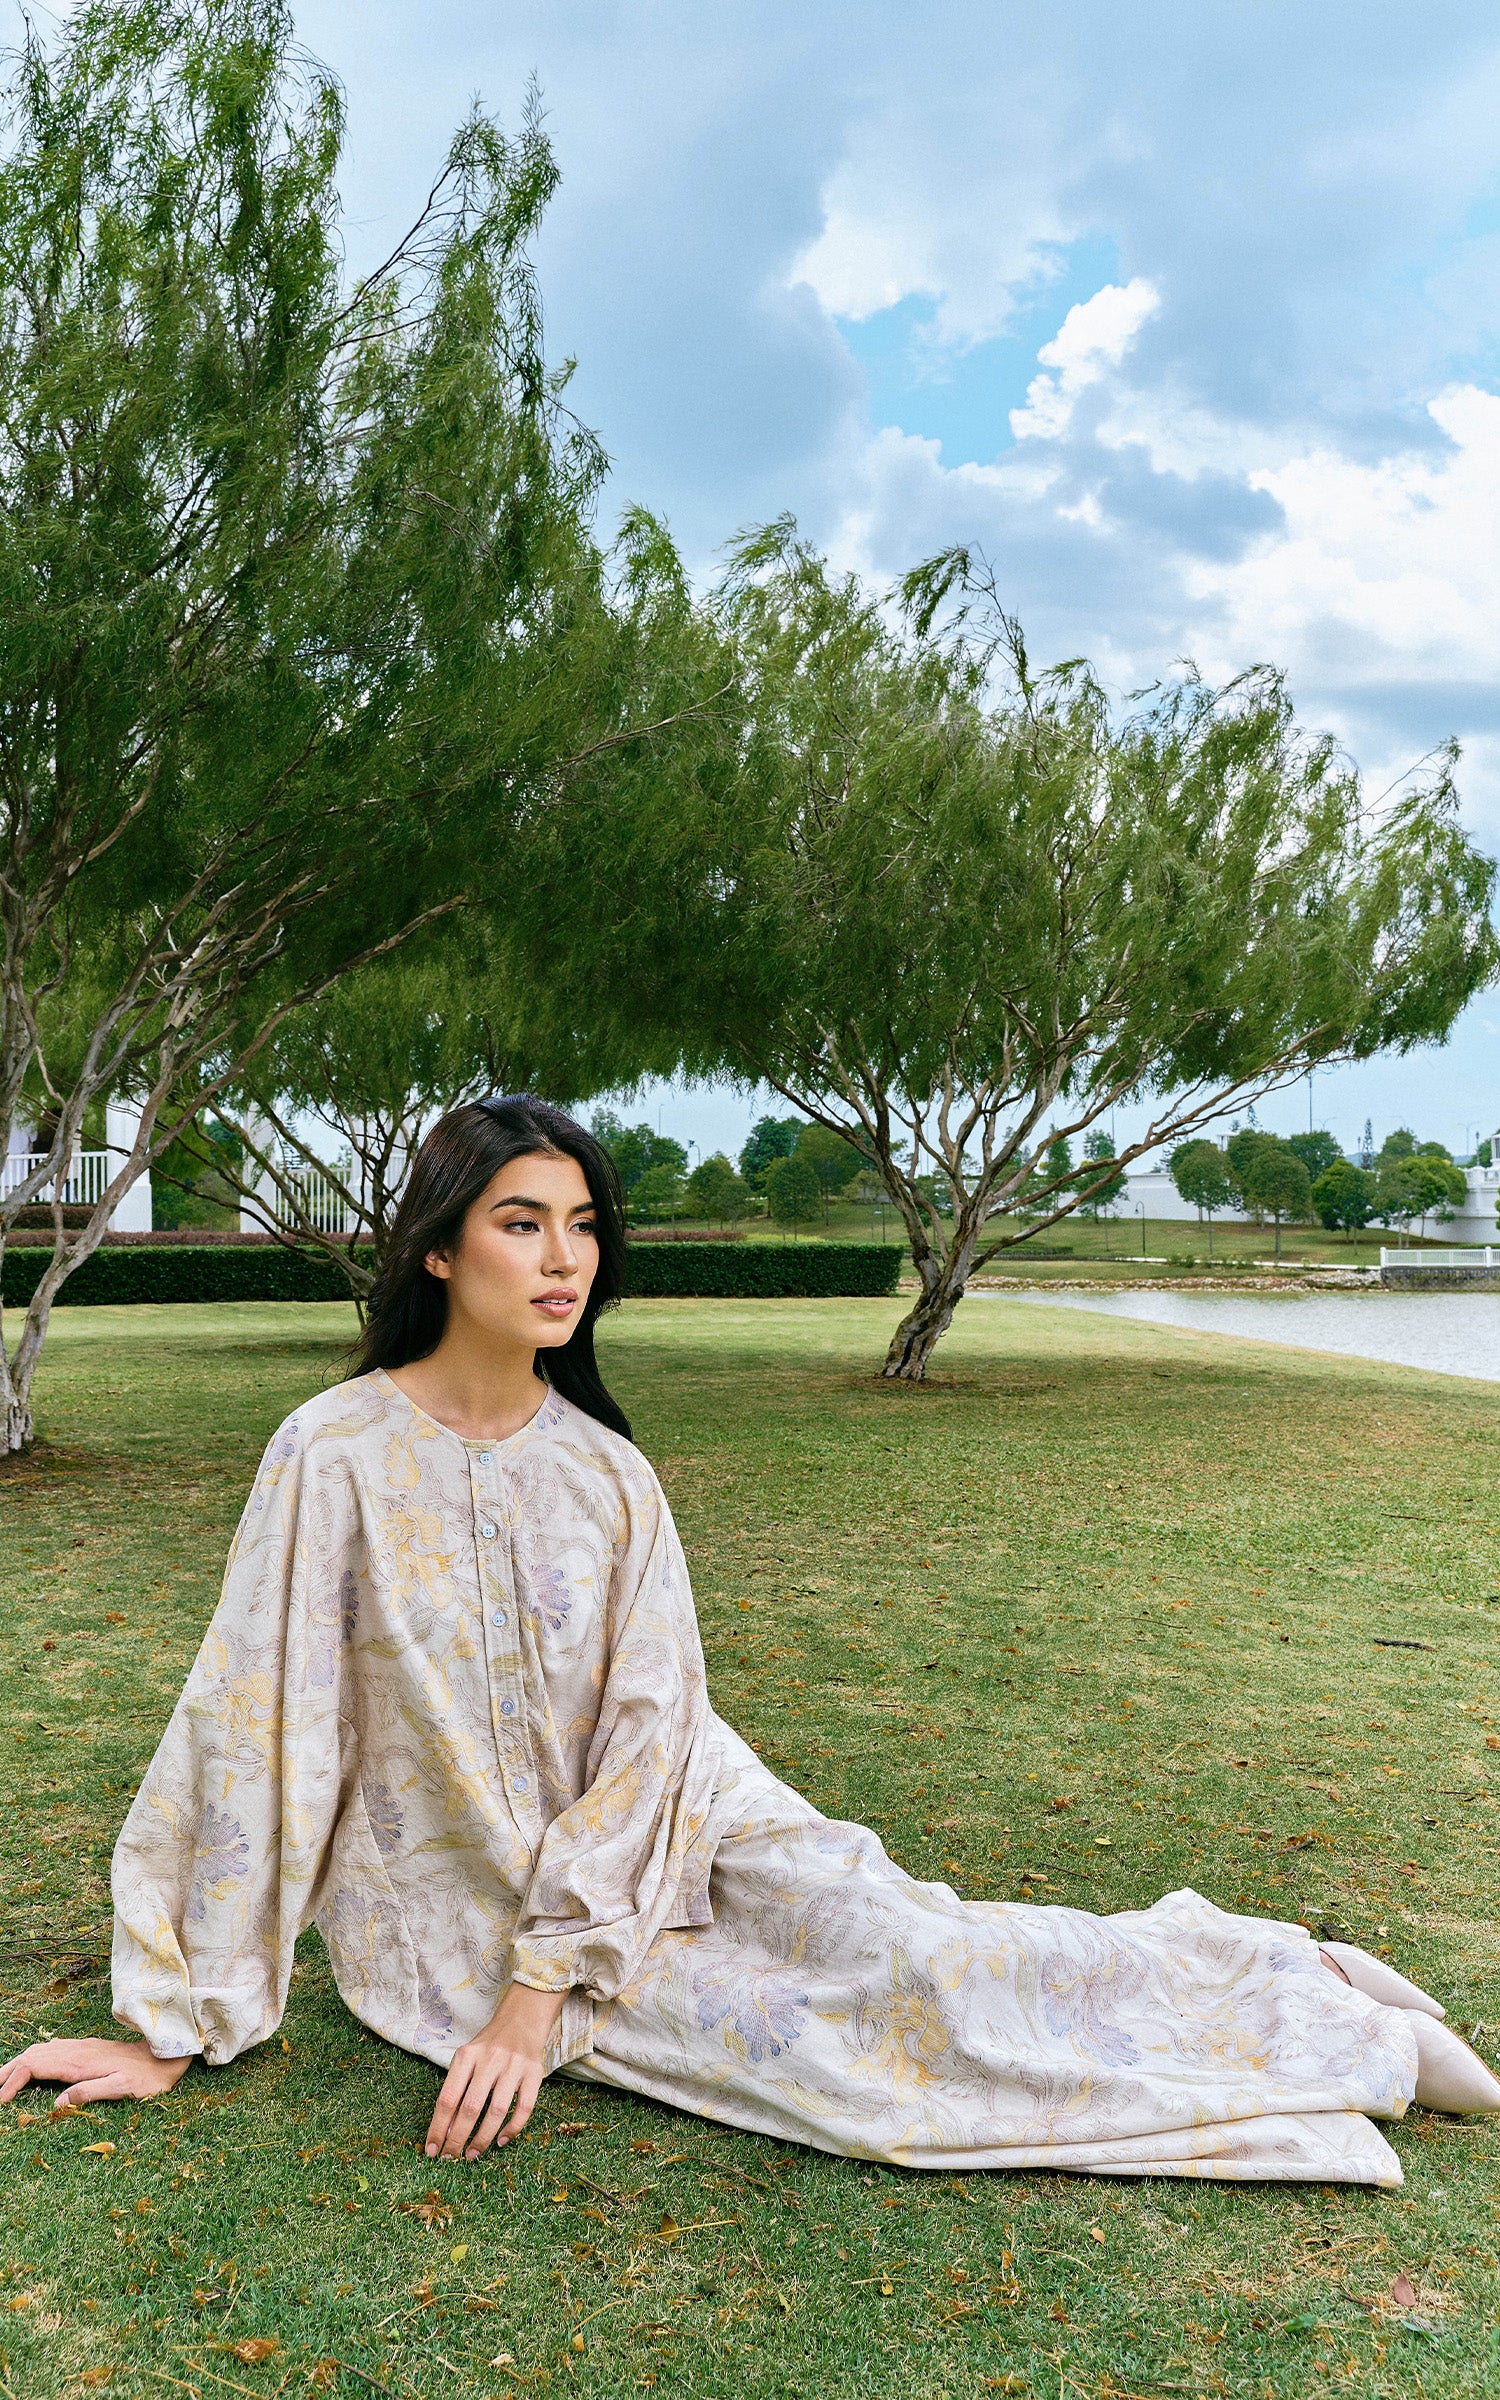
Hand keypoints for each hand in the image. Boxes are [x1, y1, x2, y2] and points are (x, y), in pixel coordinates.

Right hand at [0, 2036, 191, 2110]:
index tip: (1, 2102)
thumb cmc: (148, 2078)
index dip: (13, 2082)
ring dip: (17, 2065)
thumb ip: (90, 2093)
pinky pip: (51, 2051)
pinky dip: (32, 2060)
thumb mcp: (123, 2089)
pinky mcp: (86, 2050)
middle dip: (6, 2072)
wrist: (167, 2055)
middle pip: (31, 2056)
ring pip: (39, 2051)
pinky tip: (29, 2068)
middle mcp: (76, 2050)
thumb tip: (57, 2104)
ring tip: (1, 2082)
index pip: (34, 2066)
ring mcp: (81, 2047)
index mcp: (80, 2061)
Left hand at [424, 1982, 565, 2161]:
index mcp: (466, 2056)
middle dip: (457, 2138)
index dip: (437, 2127)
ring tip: (472, 2154)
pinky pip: (524, 2108)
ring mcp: (514, 2066)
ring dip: (483, 2138)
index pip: (447, 2098)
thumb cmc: (488, 2046)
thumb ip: (456, 2090)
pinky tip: (501, 2141)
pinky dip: (512, 2128)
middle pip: (470, 2107)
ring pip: (497, 2110)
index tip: (430, 2149)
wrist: (521, 2019)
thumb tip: (446, 2131)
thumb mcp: (466, 2060)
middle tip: (451, 2158)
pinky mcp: (534, 2074)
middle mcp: (490, 2059)